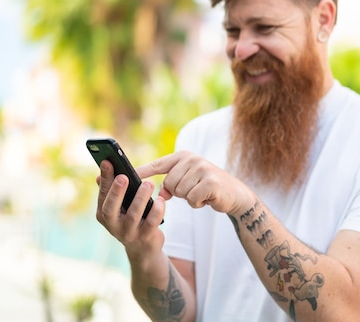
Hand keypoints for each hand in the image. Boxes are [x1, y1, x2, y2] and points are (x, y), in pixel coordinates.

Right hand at [95, 160, 166, 258]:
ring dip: (141, 197)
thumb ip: (113, 189)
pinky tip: (161, 199)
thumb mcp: (119, 207)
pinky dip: (157, 209)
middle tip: (124, 176)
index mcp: (104, 214)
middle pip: (111, 208)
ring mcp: (128, 233)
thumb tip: (103, 169)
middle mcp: (113, 225)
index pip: (102, 195)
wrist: (143, 248)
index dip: (105, 179)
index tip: (107, 162)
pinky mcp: (145, 237)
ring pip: (133, 214)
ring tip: (149, 183)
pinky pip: (152, 222)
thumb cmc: (131, 219)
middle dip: (117, 191)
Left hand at [136, 151, 255, 215]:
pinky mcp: (210, 182)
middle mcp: (192, 159)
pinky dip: (198, 204)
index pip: (158, 164)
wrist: (235, 194)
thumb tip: (160, 194)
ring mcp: (202, 168)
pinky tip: (207, 199)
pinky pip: (191, 199)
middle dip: (178, 193)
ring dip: (189, 199)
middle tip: (193, 191)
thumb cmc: (207, 188)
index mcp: (183, 156)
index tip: (124, 174)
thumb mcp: (187, 183)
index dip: (141, 171)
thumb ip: (171, 185)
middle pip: (168, 184)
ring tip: (201, 194)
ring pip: (179, 192)